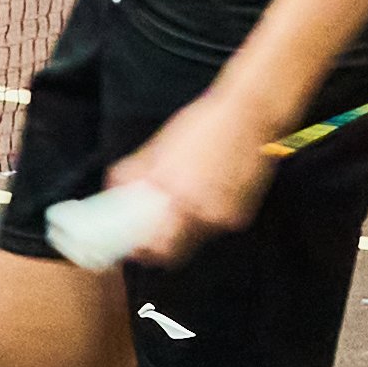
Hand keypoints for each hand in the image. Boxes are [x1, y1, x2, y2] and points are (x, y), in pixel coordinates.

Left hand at [101, 90, 286, 259]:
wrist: (251, 115)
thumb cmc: (206, 124)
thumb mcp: (163, 145)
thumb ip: (137, 171)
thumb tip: (115, 187)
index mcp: (171, 190)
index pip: (150, 242)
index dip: (140, 249)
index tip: (133, 245)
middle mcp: (195, 209)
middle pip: (171, 251)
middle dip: (160, 246)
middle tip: (152, 233)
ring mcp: (220, 217)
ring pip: (194, 238)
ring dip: (187, 226)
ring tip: (189, 198)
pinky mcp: (240, 218)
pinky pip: (217, 227)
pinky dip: (210, 215)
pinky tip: (213, 190)